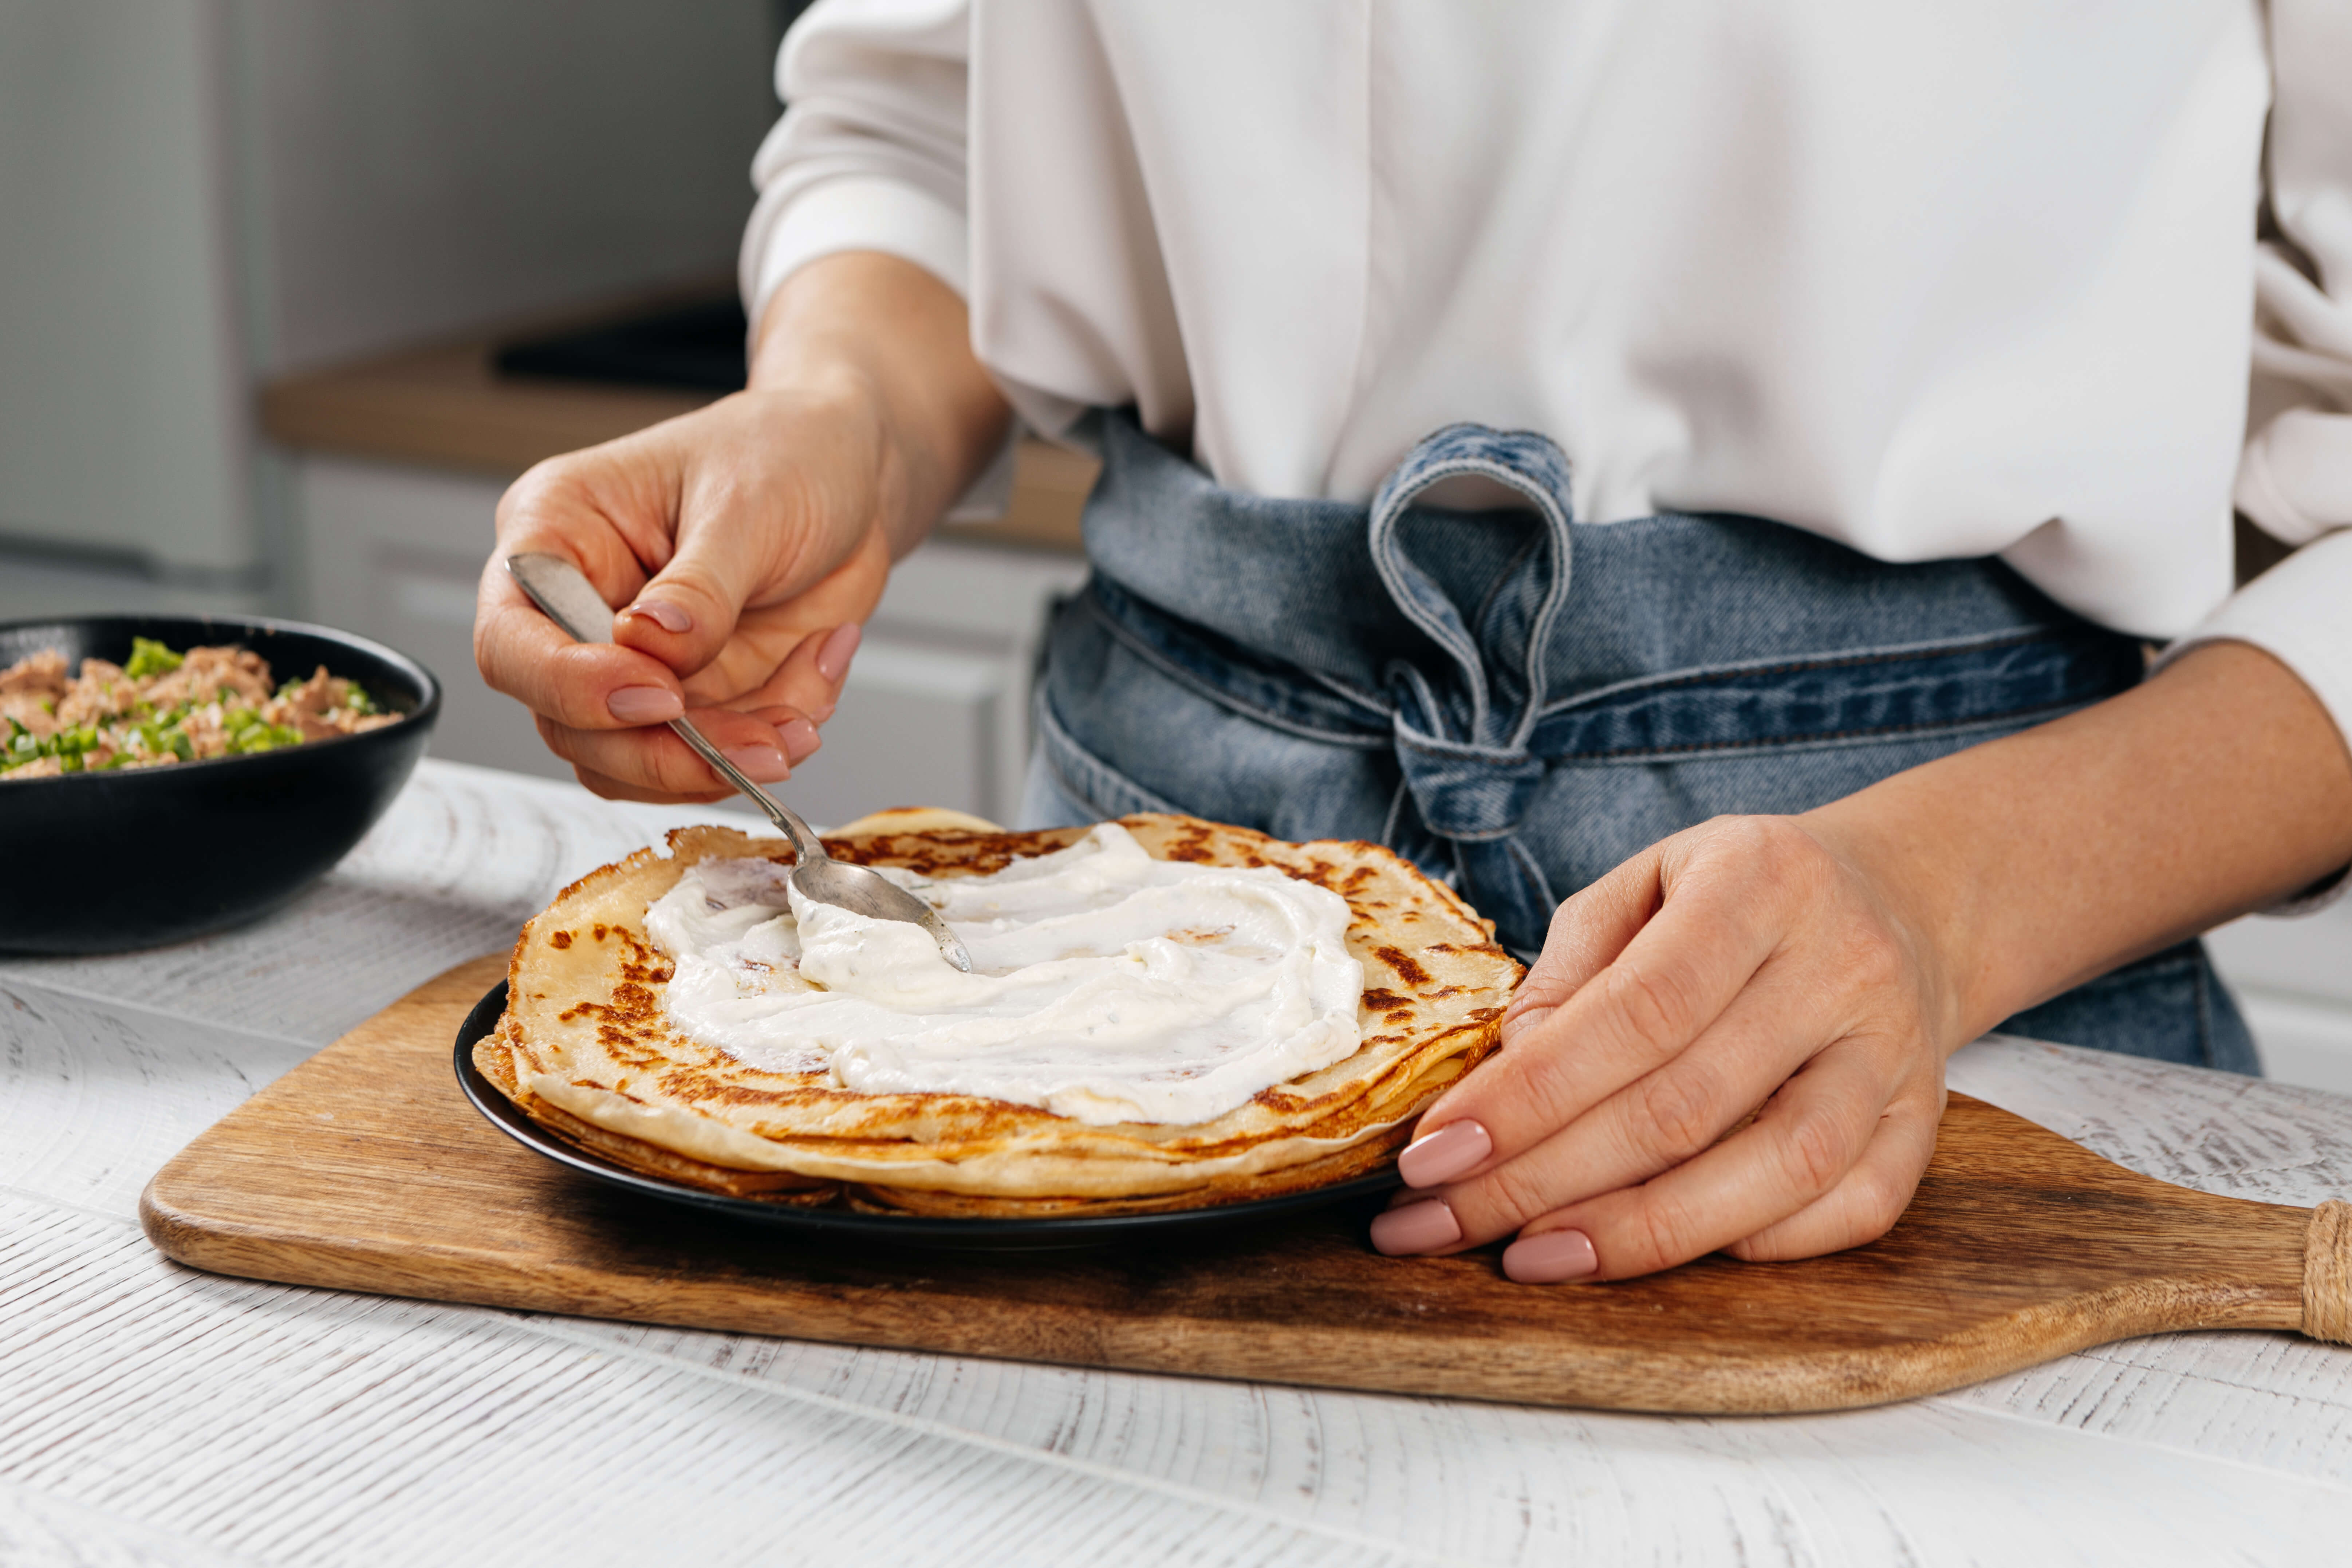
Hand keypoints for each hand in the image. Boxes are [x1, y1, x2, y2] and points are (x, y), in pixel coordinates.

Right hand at [475, 383, 890, 802]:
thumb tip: (650, 645)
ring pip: (636, 760)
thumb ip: (700, 587)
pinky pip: (709, 757)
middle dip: (665, 752)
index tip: (659, 697)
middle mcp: (583, 608)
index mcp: (557, 533)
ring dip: (724, 762)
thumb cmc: (784, 453)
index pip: (511, 641)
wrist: (853, 474)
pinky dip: (769, 738)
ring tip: (802, 724)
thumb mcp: (747, 503)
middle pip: (568, 725)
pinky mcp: (697, 695)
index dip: (571, 686)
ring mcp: (639, 662)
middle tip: (757, 746)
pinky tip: (818, 670)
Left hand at [1368, 641, 2351, 1284]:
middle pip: (1673, 1105)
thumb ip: (1582, 957)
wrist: (1917, 892)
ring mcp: (1890, 1065)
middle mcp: (1834, 978)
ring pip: (1754, 1178)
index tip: (1426, 1149)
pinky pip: (1824, 1213)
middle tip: (1426, 1226)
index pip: (1619, 1018)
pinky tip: (1625, 1261)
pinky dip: (1726, 1247)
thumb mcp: (1661, 876)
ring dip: (1623, 1233)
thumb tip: (1507, 1052)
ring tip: (1516, 1263)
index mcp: (1758, 891)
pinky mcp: (1914, 1134)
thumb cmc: (1755, 887)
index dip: (1518, 1095)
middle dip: (1536, 1174)